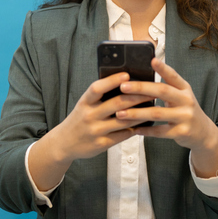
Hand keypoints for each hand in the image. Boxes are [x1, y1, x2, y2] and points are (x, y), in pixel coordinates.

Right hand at [28, 72, 154, 190]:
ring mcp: (95, 131)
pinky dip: (134, 128)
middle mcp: (89, 115)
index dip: (112, 81)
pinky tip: (144, 123)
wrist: (64, 143)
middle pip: (116, 104)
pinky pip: (122, 135)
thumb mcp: (84, 105)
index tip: (127, 75)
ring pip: (123, 120)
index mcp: (84, 102)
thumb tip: (124, 83)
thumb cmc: (79, 119)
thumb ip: (99, 96)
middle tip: (152, 91)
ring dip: (140, 114)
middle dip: (136, 97)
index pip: (97, 88)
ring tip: (153, 107)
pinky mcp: (101, 144)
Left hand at [115, 58, 217, 176]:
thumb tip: (144, 75)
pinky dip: (146, 130)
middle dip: (141, 88)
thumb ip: (167, 87)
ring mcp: (185, 117)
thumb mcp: (181, 96)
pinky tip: (134, 129)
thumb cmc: (185, 110)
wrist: (203, 133)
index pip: (173, 76)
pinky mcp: (182, 132)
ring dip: (137, 113)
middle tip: (123, 86)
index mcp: (185, 89)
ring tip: (120, 113)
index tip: (152, 60)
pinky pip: (160, 132)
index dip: (163, 68)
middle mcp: (187, 101)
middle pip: (162, 91)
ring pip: (157, 113)